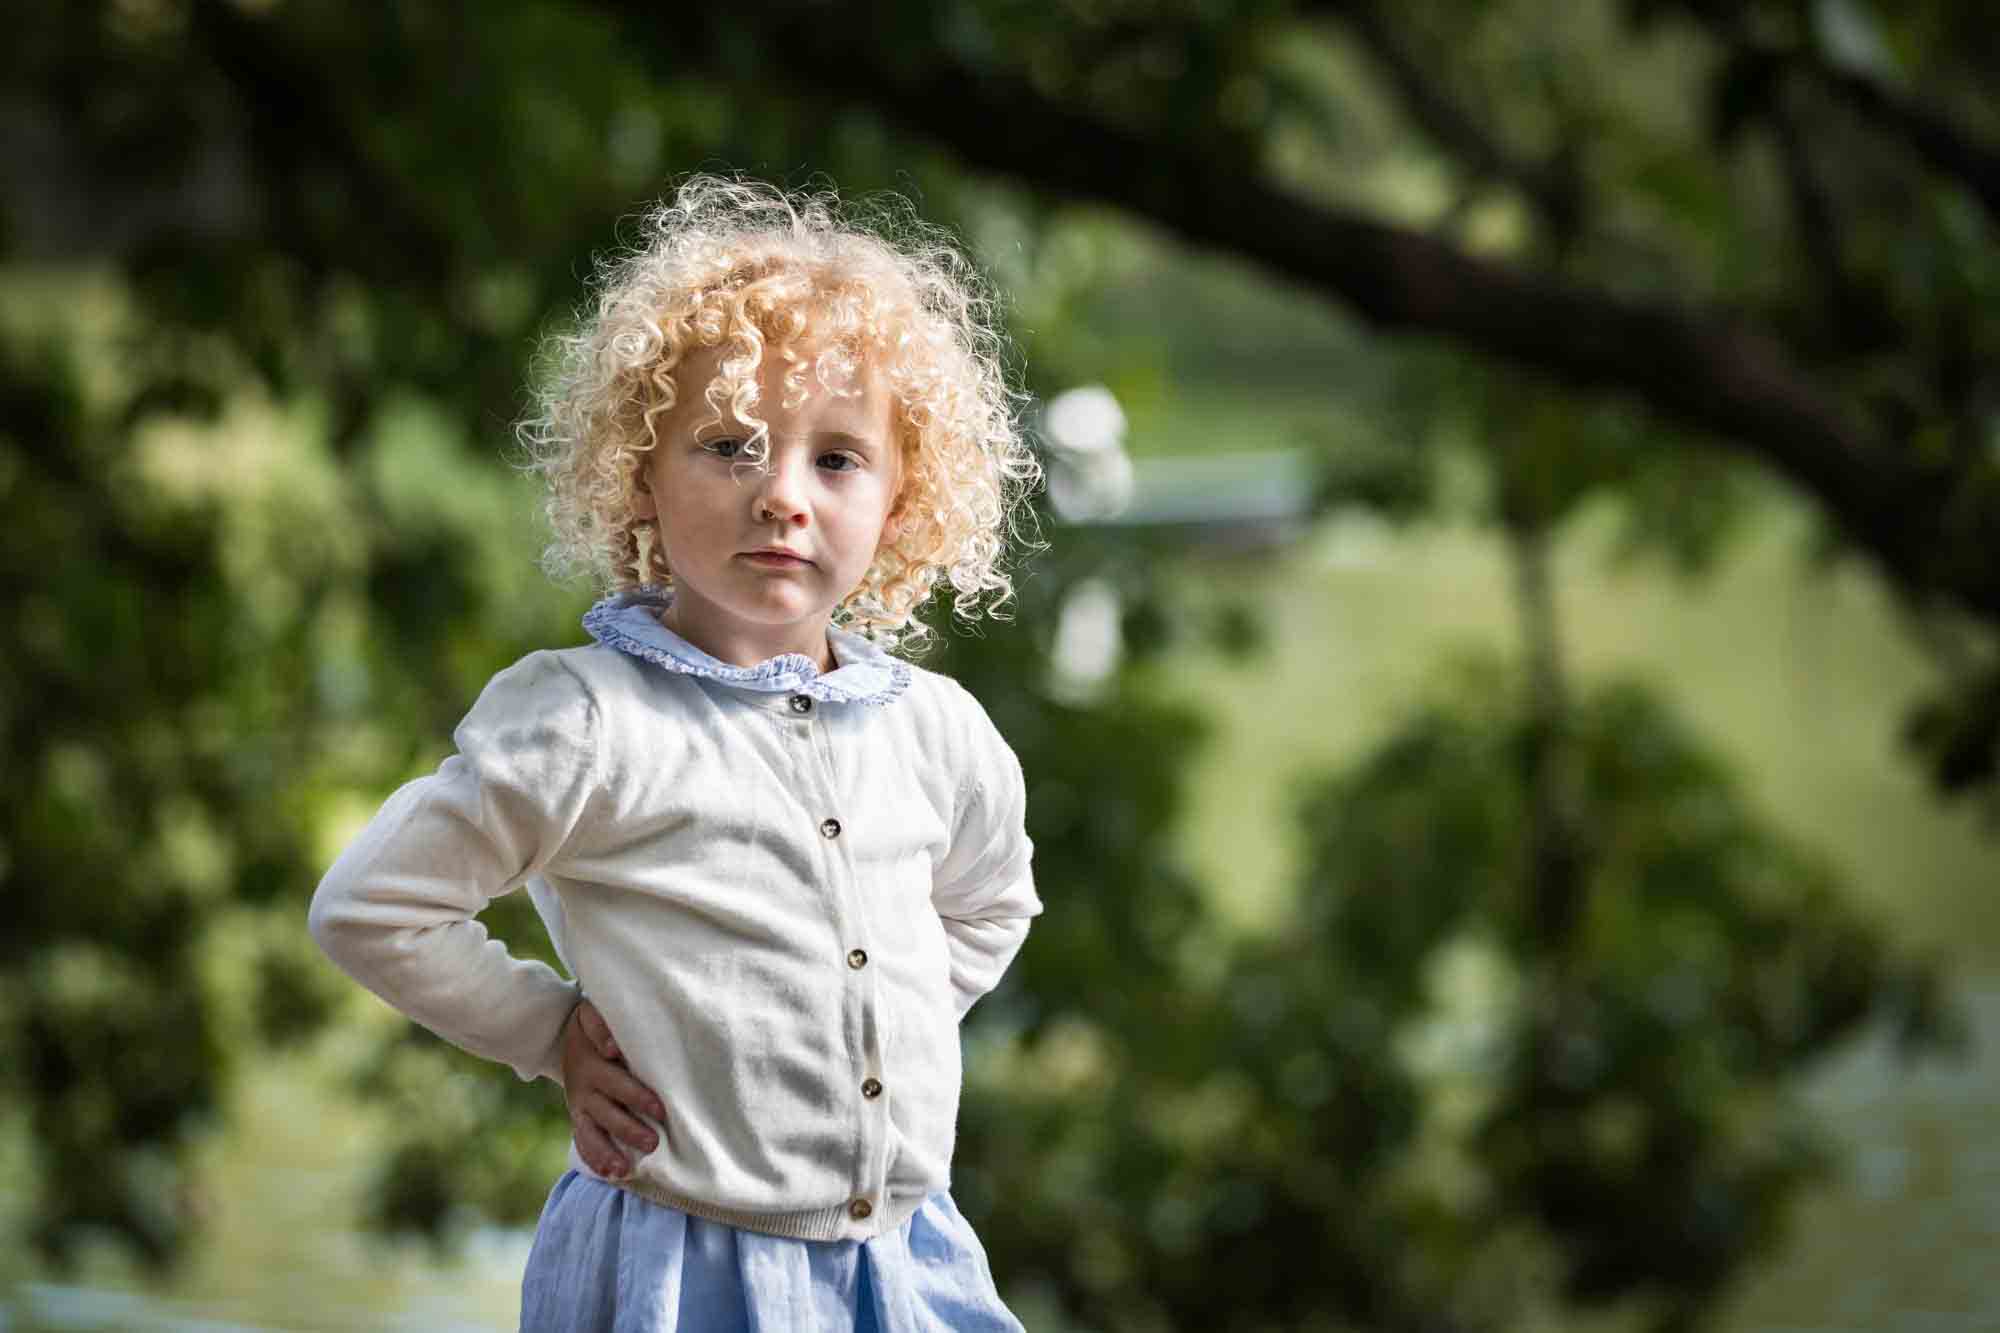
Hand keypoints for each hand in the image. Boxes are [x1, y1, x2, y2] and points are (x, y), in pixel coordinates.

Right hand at [560, 999, 665, 1178]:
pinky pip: (584, 1141)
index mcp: (592, 1059)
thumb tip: (614, 1050)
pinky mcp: (578, 1116)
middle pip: (607, 1108)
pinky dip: (596, 1158)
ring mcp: (579, 1104)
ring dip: (609, 1151)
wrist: (567, 1034)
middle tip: (653, 1141)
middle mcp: (584, 1084)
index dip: (629, 1087)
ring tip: (625, 1169)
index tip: (646, 1094)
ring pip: (592, 1131)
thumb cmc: (596, 1023)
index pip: (612, 1074)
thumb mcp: (594, 1012)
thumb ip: (604, 1025)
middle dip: (629, 1126)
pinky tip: (612, 1173)